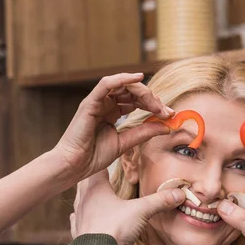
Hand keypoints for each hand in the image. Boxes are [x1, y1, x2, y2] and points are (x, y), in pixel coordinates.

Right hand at [54, 73, 173, 182]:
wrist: (74, 165)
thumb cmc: (94, 156)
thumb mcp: (126, 142)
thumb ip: (144, 132)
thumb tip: (167, 126)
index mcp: (112, 112)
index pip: (136, 101)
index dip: (154, 105)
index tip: (169, 115)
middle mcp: (105, 104)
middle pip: (132, 92)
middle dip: (152, 99)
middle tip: (166, 111)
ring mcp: (97, 101)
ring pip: (123, 85)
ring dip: (143, 91)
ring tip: (156, 103)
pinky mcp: (90, 103)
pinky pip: (106, 84)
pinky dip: (122, 79)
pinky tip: (138, 78)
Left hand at [70, 170, 184, 244]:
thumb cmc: (114, 228)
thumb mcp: (141, 211)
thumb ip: (159, 201)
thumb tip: (179, 194)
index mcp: (96, 189)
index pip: (98, 169)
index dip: (105, 163)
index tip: (109, 156)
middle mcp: (83, 200)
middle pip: (85, 182)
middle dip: (94, 178)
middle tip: (101, 174)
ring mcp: (79, 217)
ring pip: (79, 200)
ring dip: (86, 197)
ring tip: (92, 194)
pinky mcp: (77, 233)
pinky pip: (77, 221)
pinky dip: (81, 217)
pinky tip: (82, 218)